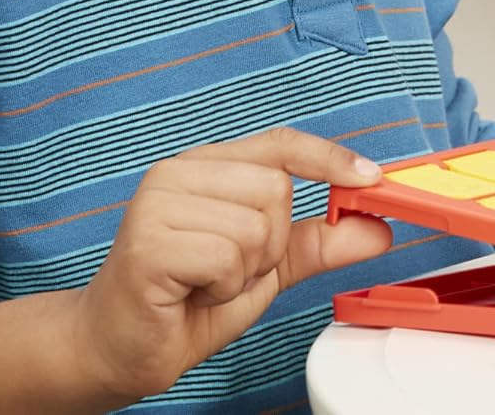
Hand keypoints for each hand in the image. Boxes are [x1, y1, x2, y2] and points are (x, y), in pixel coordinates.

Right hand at [68, 127, 389, 404]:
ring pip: (257, 226)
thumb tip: (377, 225)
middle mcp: (180, 171)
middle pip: (277, 190)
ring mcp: (159, 201)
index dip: (329, 158)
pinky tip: (190, 295)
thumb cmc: (186, 301)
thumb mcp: (266, 267)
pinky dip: (222, 289)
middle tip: (229, 272)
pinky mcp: (147, 241)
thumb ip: (318, 241)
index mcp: (208, 165)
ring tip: (206, 284)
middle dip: (270, 246)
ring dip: (245, 272)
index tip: (371, 176)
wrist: (117, 350)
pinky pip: (228, 258)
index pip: (281, 143)